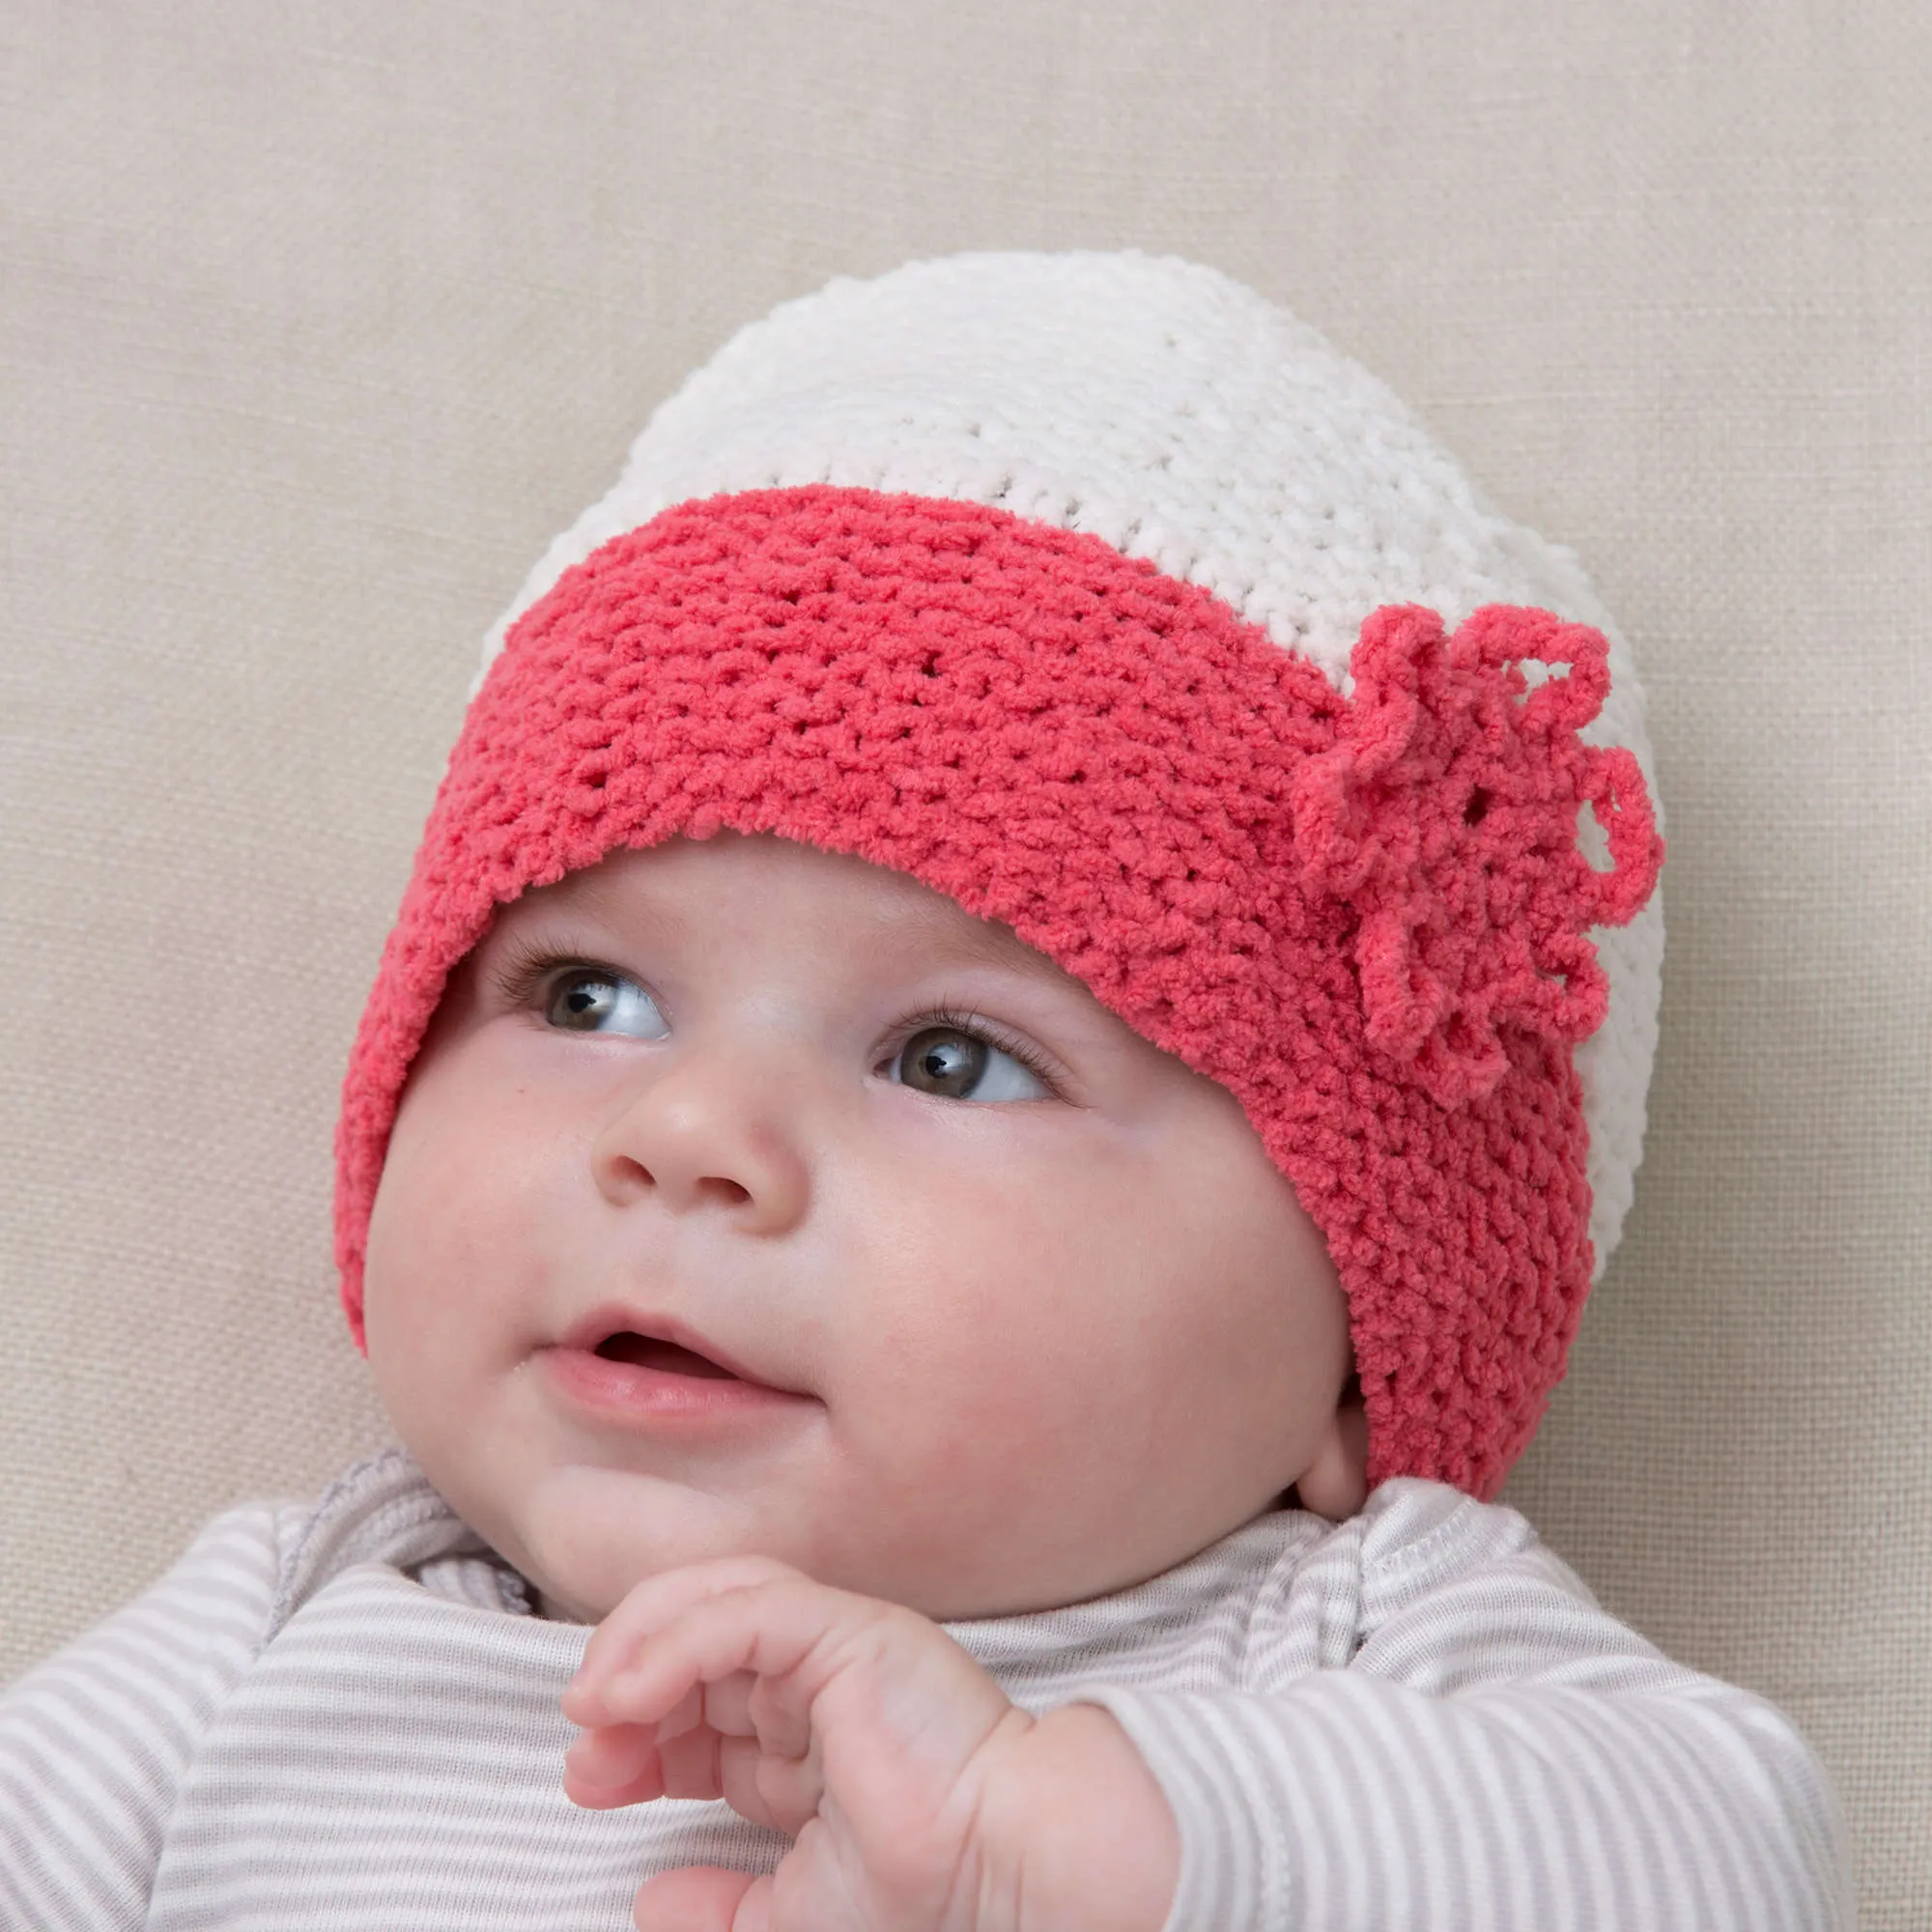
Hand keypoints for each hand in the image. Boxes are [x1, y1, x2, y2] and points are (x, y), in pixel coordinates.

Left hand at [560, 1555, 1178, 1931]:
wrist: (997, 1877)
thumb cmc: (923, 1896)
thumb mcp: (791, 1916)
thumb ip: (721, 1908)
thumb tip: (653, 1897)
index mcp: (807, 1738)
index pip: (697, 1702)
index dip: (634, 1731)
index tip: (591, 1780)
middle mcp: (815, 1681)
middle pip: (691, 1639)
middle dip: (622, 1685)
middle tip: (588, 1749)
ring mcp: (831, 1645)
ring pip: (712, 1596)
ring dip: (637, 1642)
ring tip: (596, 1703)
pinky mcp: (844, 1627)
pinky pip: (742, 1608)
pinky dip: (674, 1639)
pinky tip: (632, 1692)